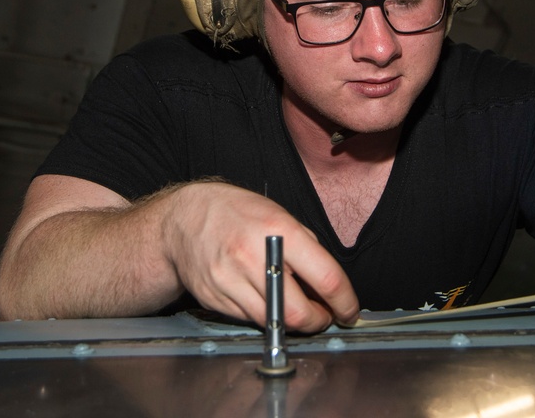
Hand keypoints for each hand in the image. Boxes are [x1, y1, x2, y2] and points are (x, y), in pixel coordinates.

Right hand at [163, 181, 359, 331]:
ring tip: (298, 308)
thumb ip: (307, 249)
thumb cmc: (237, 213)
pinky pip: (250, 319)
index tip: (349, 310)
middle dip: (318, 321)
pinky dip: (266, 315)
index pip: (325, 277)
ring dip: (293, 321)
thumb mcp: (280, 215)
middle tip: (324, 316)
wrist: (184, 218)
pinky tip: (267, 300)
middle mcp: (253, 258)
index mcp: (279, 231)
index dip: (344, 301)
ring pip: (274, 321)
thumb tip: (330, 287)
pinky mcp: (216, 299)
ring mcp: (231, 281)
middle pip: (297, 312)